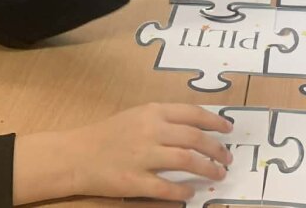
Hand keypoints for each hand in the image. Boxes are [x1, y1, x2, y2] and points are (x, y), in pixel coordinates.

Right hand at [47, 104, 233, 200]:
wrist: (77, 155)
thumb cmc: (109, 134)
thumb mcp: (138, 115)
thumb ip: (165, 119)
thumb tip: (198, 127)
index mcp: (153, 111)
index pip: (193, 114)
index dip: (215, 122)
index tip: (228, 131)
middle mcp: (151, 130)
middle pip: (195, 138)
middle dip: (216, 149)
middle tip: (227, 158)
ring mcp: (143, 156)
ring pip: (187, 161)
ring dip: (207, 168)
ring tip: (218, 174)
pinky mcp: (135, 181)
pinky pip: (167, 188)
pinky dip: (183, 191)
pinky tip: (190, 193)